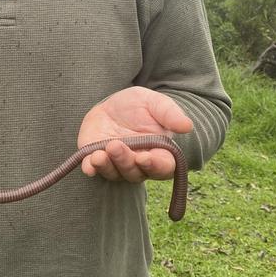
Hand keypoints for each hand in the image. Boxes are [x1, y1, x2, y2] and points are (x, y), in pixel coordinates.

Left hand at [77, 87, 192, 183]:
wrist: (112, 104)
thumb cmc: (139, 106)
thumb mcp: (155, 103)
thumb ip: (170, 114)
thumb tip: (187, 126)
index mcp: (159, 153)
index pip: (163, 168)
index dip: (155, 166)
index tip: (144, 158)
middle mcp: (138, 164)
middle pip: (136, 172)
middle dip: (125, 161)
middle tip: (116, 146)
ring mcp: (117, 164)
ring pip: (115, 173)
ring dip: (107, 166)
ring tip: (99, 154)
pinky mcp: (96, 159)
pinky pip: (93, 169)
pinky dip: (90, 168)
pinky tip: (88, 165)